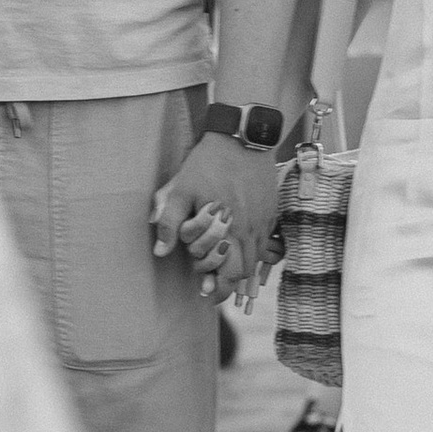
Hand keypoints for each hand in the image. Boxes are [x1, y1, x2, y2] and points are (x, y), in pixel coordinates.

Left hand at [151, 130, 280, 296]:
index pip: (230, 275)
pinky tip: (238, 243)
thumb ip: (170, 223)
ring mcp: (264, 222)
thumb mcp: (182, 190)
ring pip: (257, 259)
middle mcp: (251, 230)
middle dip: (228, 282)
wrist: (242, 138)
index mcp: (229, 230)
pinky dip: (253, 250)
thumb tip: (160, 252)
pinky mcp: (272, 211)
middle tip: (211, 281)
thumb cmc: (208, 163)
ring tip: (223, 262)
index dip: (218, 291)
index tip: (206, 293)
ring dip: (241, 266)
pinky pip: (266, 242)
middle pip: (245, 272)